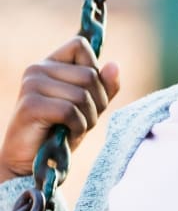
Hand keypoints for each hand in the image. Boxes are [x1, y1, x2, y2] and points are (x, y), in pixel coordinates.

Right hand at [0, 37, 119, 182]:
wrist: (29, 163)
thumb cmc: (60, 134)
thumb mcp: (88, 107)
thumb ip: (103, 86)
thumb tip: (114, 65)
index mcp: (50, 63)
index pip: (81, 46)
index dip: (95, 72)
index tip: (89, 95)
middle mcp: (38, 69)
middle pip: (90, 74)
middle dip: (97, 103)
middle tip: (83, 120)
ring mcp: (32, 85)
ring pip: (82, 94)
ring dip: (88, 118)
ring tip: (73, 128)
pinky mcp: (31, 105)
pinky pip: (70, 111)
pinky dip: (77, 127)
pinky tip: (66, 134)